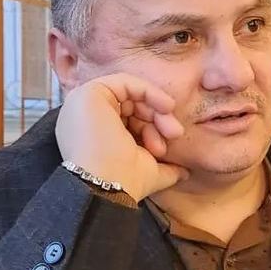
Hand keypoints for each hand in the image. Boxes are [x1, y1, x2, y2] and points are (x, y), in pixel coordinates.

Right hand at [55, 73, 187, 201]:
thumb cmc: (123, 183)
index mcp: (95, 136)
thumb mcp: (150, 171)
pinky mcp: (89, 93)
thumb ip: (167, 169)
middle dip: (157, 119)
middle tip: (175, 134)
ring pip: (130, 94)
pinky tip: (166, 106)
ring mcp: (85, 105)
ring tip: (172, 131)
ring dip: (156, 109)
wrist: (106, 187)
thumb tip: (185, 172)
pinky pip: (125, 82)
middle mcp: (86, 119)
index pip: (128, 120)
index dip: (151, 128)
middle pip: (130, 106)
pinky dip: (148, 91)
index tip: (166, 147)